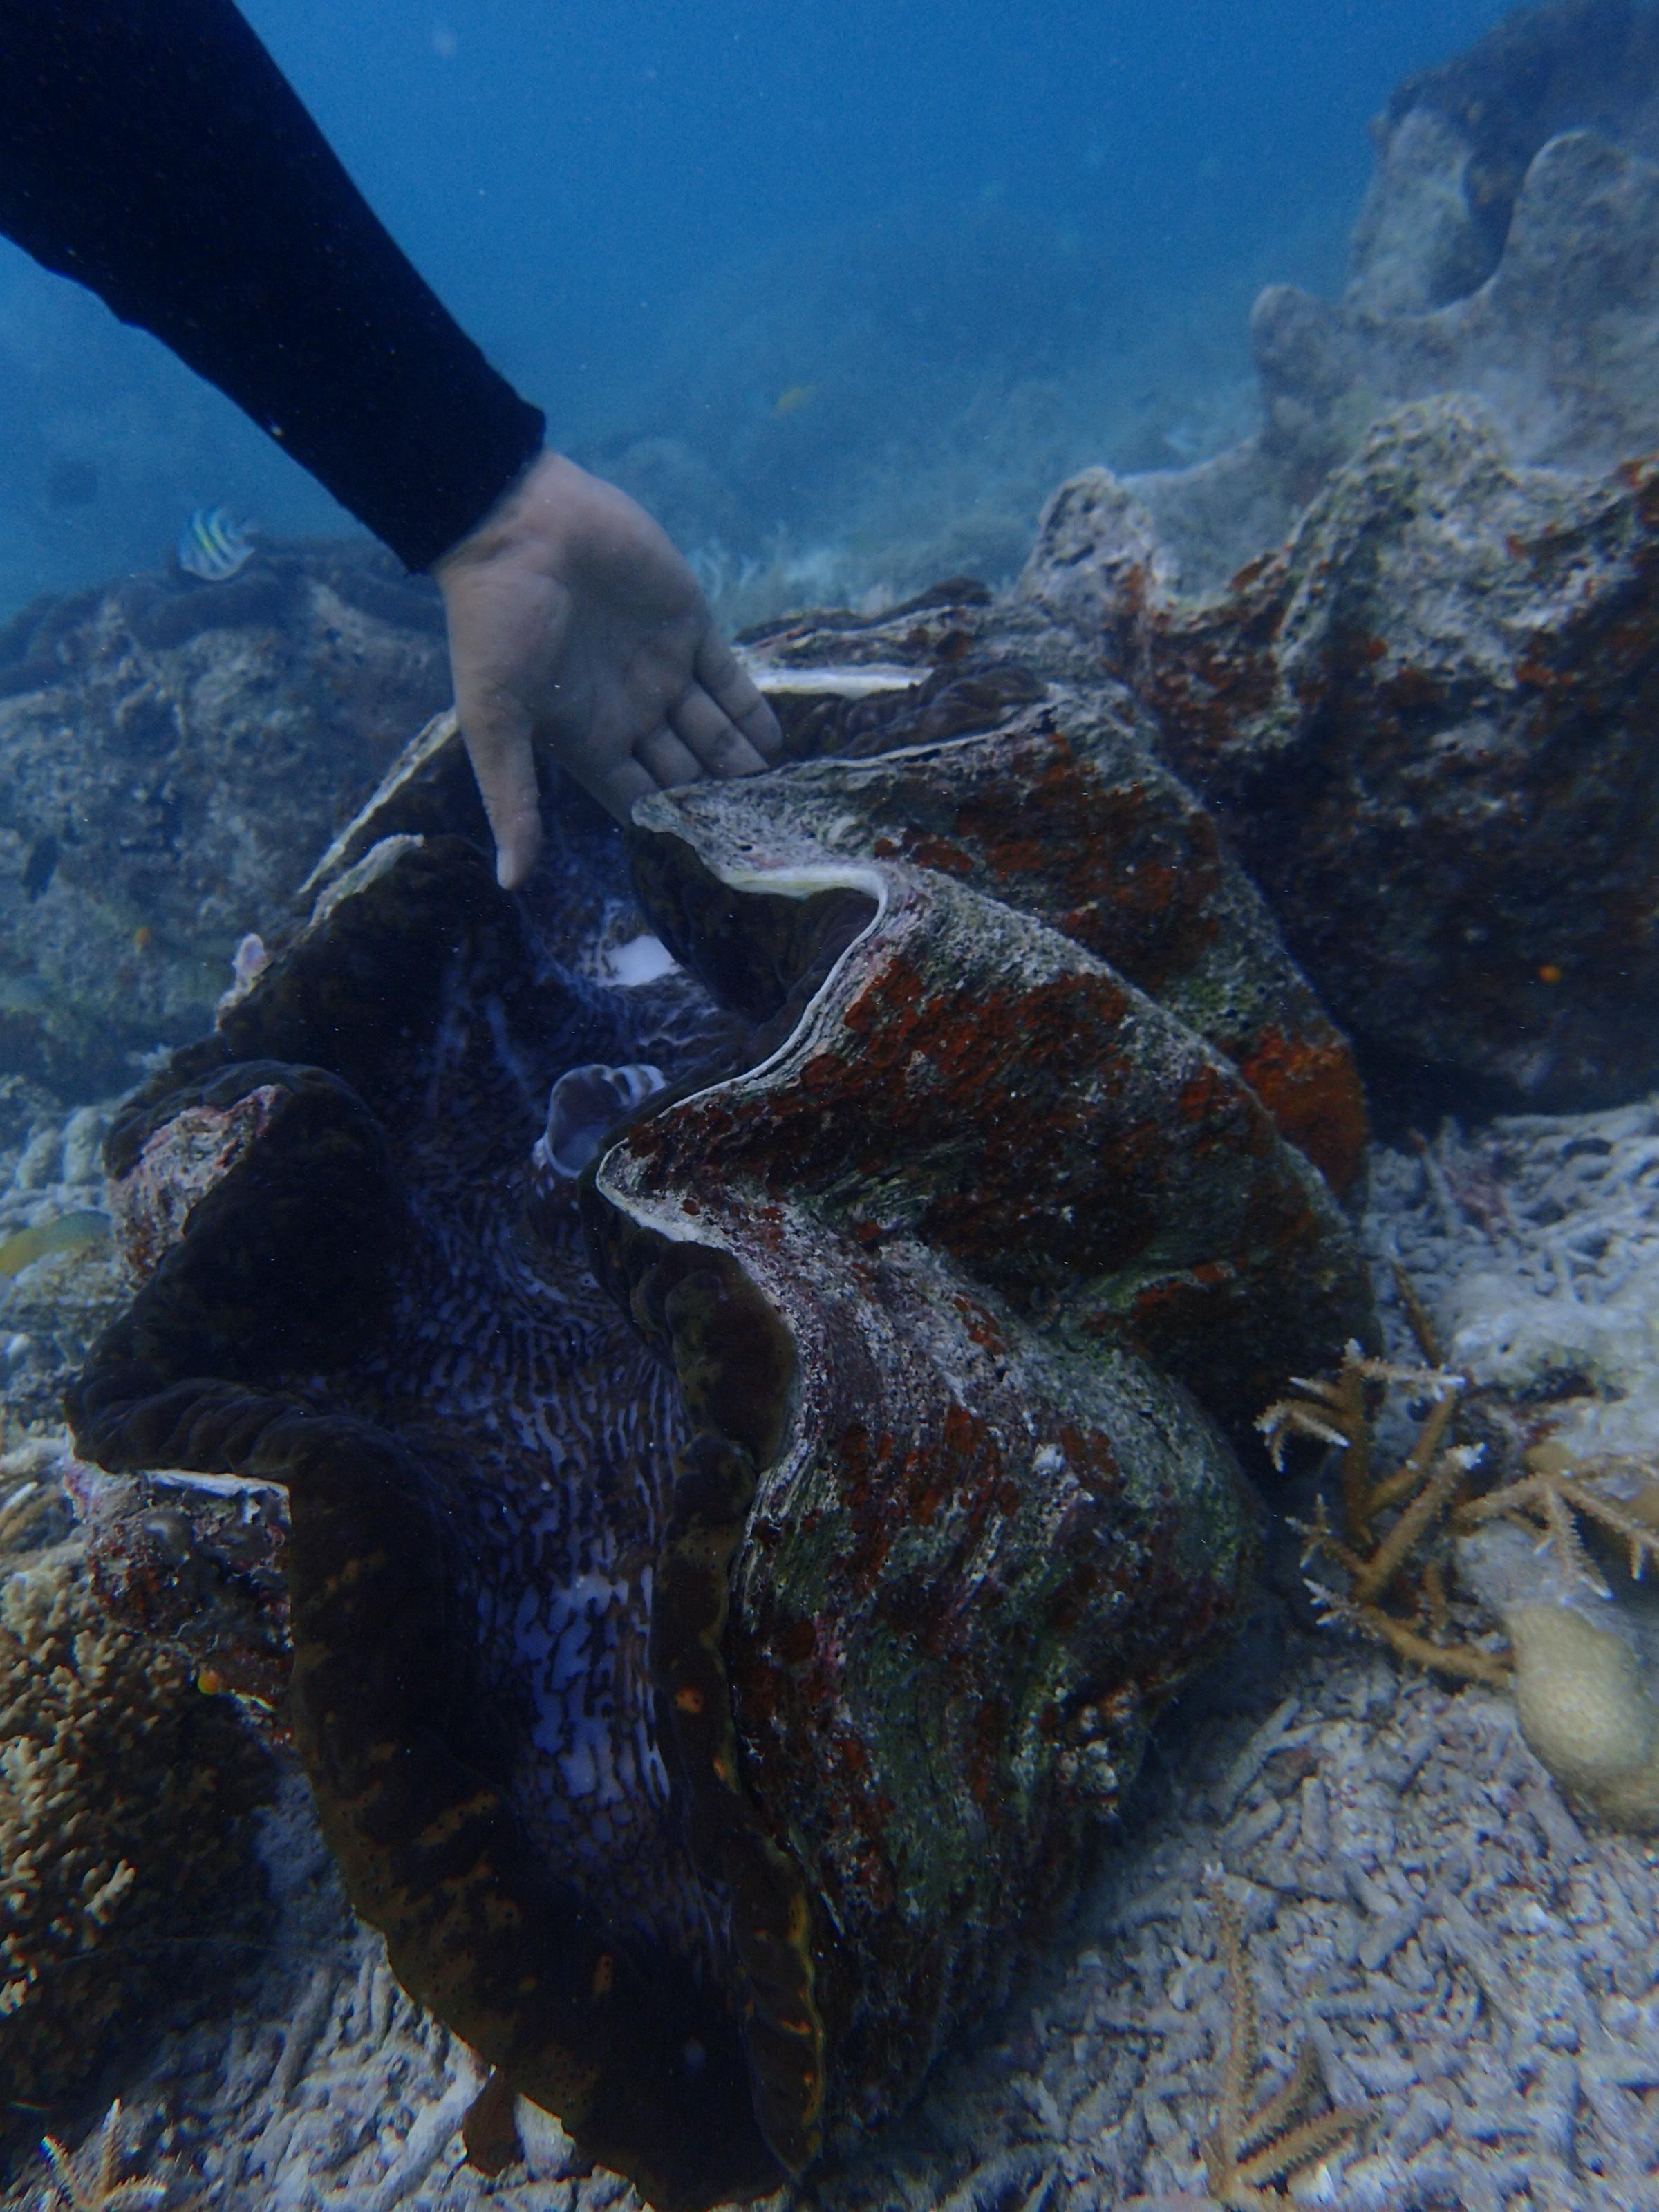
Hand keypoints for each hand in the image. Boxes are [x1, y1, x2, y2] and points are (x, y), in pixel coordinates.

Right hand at [434, 451, 782, 887]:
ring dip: (742, 764)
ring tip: (776, 800)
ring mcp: (661, 667)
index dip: (673, 830)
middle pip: (686, 771)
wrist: (517, 524)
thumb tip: (510, 882)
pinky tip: (775, 744)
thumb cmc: (493, 622)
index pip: (640, 800)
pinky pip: (730, 678)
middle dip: (718, 802)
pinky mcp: (688, 623)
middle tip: (760, 838)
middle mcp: (628, 711)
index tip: (710, 864)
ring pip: (714, 730)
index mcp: (586, 739)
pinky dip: (753, 710)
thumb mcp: (493, 719)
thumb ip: (512, 799)